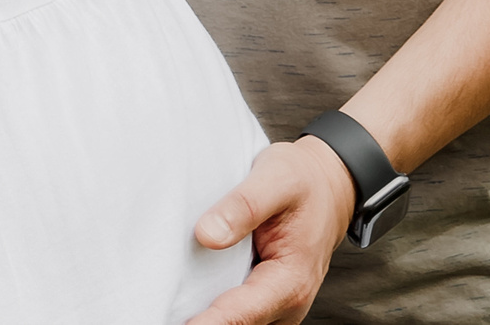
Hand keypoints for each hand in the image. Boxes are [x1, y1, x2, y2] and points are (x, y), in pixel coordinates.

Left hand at [185, 138, 358, 324]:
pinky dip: (213, 312)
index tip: (178, 323)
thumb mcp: (275, 179)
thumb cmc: (303, 182)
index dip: (205, 324)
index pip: (239, 315)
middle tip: (160, 311)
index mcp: (290, 280)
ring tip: (167, 306)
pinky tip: (186, 300)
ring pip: (236, 324)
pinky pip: (237, 315)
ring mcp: (277, 308)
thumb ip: (243, 206)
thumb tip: (207, 235)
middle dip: (200, 322)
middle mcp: (287, 304)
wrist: (329, 186)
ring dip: (206, 317)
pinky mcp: (265, 302)